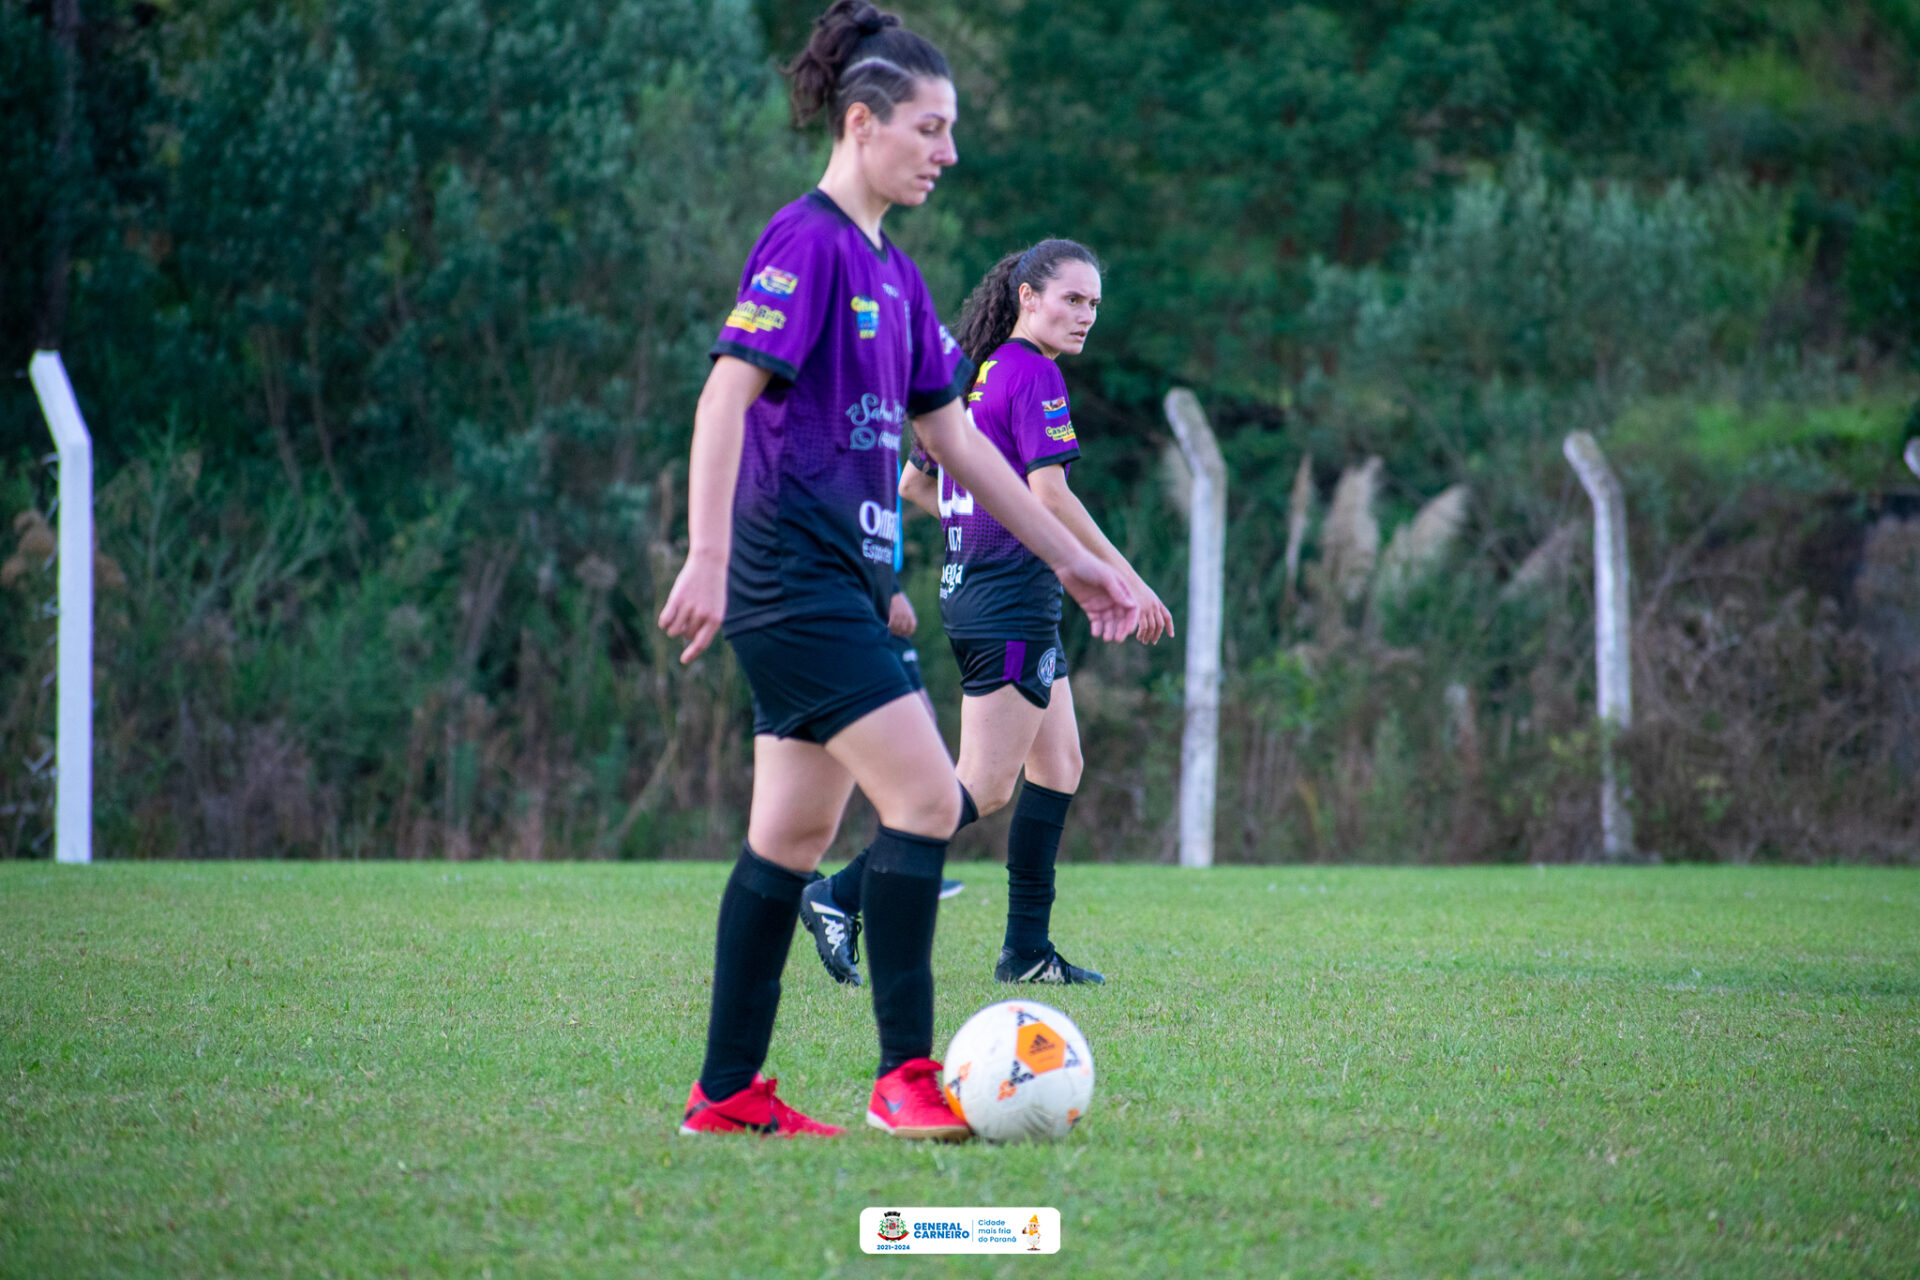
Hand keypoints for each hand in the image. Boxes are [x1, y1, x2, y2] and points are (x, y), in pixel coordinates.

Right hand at [656, 549, 726, 663]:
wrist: (709, 562)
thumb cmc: (712, 586)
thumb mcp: (715, 606)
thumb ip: (706, 623)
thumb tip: (690, 641)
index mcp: (715, 619)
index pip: (701, 643)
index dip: (692, 653)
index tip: (683, 660)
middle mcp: (703, 615)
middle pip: (685, 634)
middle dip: (684, 629)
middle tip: (687, 616)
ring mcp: (690, 607)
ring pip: (674, 630)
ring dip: (672, 626)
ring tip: (677, 615)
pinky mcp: (676, 599)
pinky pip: (665, 620)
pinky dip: (664, 622)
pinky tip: (666, 617)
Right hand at [887, 591, 916, 637]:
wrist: (895, 595)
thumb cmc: (901, 604)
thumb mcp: (908, 611)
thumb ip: (908, 620)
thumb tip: (904, 631)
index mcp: (911, 616)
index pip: (911, 630)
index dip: (906, 634)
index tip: (902, 635)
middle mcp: (907, 617)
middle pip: (903, 630)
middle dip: (898, 633)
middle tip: (894, 633)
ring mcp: (900, 615)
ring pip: (896, 628)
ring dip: (893, 631)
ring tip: (890, 630)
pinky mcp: (893, 614)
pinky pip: (891, 624)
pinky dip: (888, 627)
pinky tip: (887, 627)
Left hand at [1057, 552, 1138, 641]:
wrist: (1068, 563)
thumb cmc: (1090, 566)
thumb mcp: (1106, 577)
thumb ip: (1117, 591)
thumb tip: (1131, 606)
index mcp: (1122, 590)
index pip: (1132, 608)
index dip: (1132, 620)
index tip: (1129, 630)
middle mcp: (1114, 599)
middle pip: (1121, 618)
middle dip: (1121, 629)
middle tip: (1118, 639)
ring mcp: (1102, 604)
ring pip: (1109, 622)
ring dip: (1109, 631)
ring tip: (1106, 638)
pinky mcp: (1090, 608)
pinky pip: (1096, 622)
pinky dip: (1097, 628)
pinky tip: (1096, 633)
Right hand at [1131, 581, 1175, 644]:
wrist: (1126, 578)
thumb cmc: (1132, 585)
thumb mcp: (1144, 592)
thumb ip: (1149, 601)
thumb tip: (1149, 611)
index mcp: (1157, 602)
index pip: (1167, 616)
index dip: (1170, 626)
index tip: (1171, 635)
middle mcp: (1154, 606)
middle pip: (1160, 624)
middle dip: (1157, 634)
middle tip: (1153, 641)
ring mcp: (1147, 608)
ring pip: (1152, 627)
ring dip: (1149, 636)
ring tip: (1145, 641)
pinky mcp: (1139, 611)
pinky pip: (1144, 626)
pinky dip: (1142, 634)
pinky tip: (1139, 637)